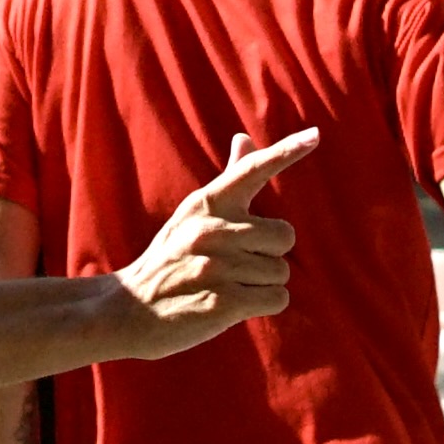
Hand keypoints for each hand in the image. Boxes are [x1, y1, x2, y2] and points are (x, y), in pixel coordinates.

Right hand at [106, 128, 320, 347]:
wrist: (127, 310)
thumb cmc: (170, 259)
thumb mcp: (191, 214)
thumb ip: (228, 180)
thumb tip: (244, 138)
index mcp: (206, 203)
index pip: (252, 170)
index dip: (286, 152)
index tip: (315, 134)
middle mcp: (212, 229)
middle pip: (285, 235)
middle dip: (269, 255)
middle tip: (236, 264)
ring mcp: (217, 265)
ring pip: (281, 271)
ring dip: (262, 283)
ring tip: (227, 285)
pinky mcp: (223, 302)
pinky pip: (277, 298)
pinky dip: (263, 304)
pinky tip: (234, 304)